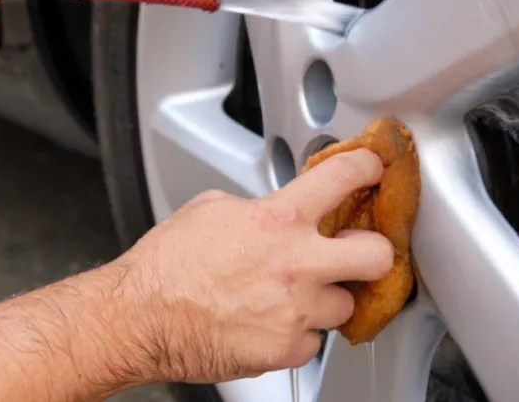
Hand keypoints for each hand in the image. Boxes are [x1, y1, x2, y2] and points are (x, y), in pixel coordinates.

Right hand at [117, 149, 394, 382]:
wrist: (140, 317)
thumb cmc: (166, 265)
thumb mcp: (211, 209)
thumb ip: (257, 207)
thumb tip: (272, 211)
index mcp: (278, 219)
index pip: (343, 179)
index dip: (366, 169)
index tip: (372, 171)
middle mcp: (297, 264)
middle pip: (378, 254)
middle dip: (373, 250)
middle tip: (357, 251)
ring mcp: (297, 310)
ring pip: (345, 304)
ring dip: (325, 298)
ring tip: (292, 295)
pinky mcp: (287, 349)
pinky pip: (314, 340)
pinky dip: (298, 332)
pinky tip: (271, 321)